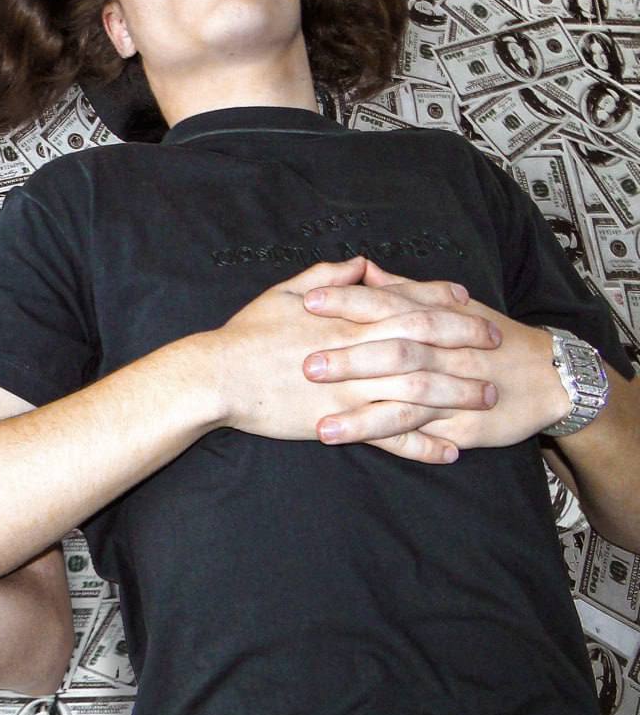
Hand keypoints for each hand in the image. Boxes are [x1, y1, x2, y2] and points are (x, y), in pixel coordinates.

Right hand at [213, 257, 500, 461]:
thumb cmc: (247, 334)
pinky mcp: (342, 421)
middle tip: (496, 345)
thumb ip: (328, 276)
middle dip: (466, 342)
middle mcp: (358, 350)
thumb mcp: (283, 292)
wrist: (218, 376)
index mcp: (347, 317)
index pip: (407, 303)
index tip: (470, 302)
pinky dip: (423, 445)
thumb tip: (361, 263)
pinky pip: (392, 436)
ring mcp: (353, 388)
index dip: (442, 301)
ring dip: (457, 394)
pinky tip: (449, 451)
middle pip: (426, 343)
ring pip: (419, 390)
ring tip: (486, 397)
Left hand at [304, 261, 566, 450]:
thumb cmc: (487, 335)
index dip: (348, 302)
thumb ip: (402, 290)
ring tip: (324, 428)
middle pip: (394, 353)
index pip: (385, 305)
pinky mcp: (461, 426)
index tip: (308, 301)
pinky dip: (399, 445)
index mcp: (432, 319)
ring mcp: (452, 393)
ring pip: (405, 403)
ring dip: (364, 418)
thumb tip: (362, 269)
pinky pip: (425, 436)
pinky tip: (371, 453)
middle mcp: (441, 354)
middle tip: (307, 365)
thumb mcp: (449, 305)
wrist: (550, 374)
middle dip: (350, 360)